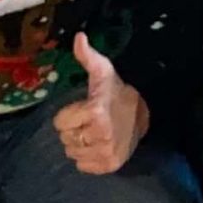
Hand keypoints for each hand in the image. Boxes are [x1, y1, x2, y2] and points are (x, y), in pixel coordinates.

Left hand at [52, 30, 147, 174]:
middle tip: (89, 120)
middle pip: (65, 138)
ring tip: (93, 132)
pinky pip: (82, 165)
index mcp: (95, 113)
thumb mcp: (102, 71)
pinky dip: (86, 157)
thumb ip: (87, 56)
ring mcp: (106, 153)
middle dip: (74, 128)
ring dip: (79, 143)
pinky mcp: (109, 165)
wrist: (142, 112)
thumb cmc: (115, 91)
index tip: (83, 108)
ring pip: (72, 153)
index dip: (69, 114)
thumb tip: (79, 37)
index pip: (59, 123)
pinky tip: (97, 144)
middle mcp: (101, 136)